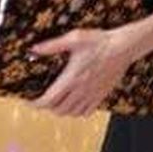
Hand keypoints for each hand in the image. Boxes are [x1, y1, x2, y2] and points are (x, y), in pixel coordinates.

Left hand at [32, 11, 152, 116]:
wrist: (123, 47)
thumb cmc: (99, 41)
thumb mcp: (73, 38)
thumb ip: (52, 45)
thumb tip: (34, 49)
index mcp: (72, 78)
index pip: (49, 99)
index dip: (37, 104)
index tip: (30, 101)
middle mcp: (81, 90)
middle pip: (58, 110)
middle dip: (47, 107)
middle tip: (41, 99)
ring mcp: (92, 95)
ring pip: (72, 113)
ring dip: (61, 110)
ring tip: (55, 102)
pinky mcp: (101, 95)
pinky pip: (86, 112)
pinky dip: (76, 112)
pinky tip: (73, 103)